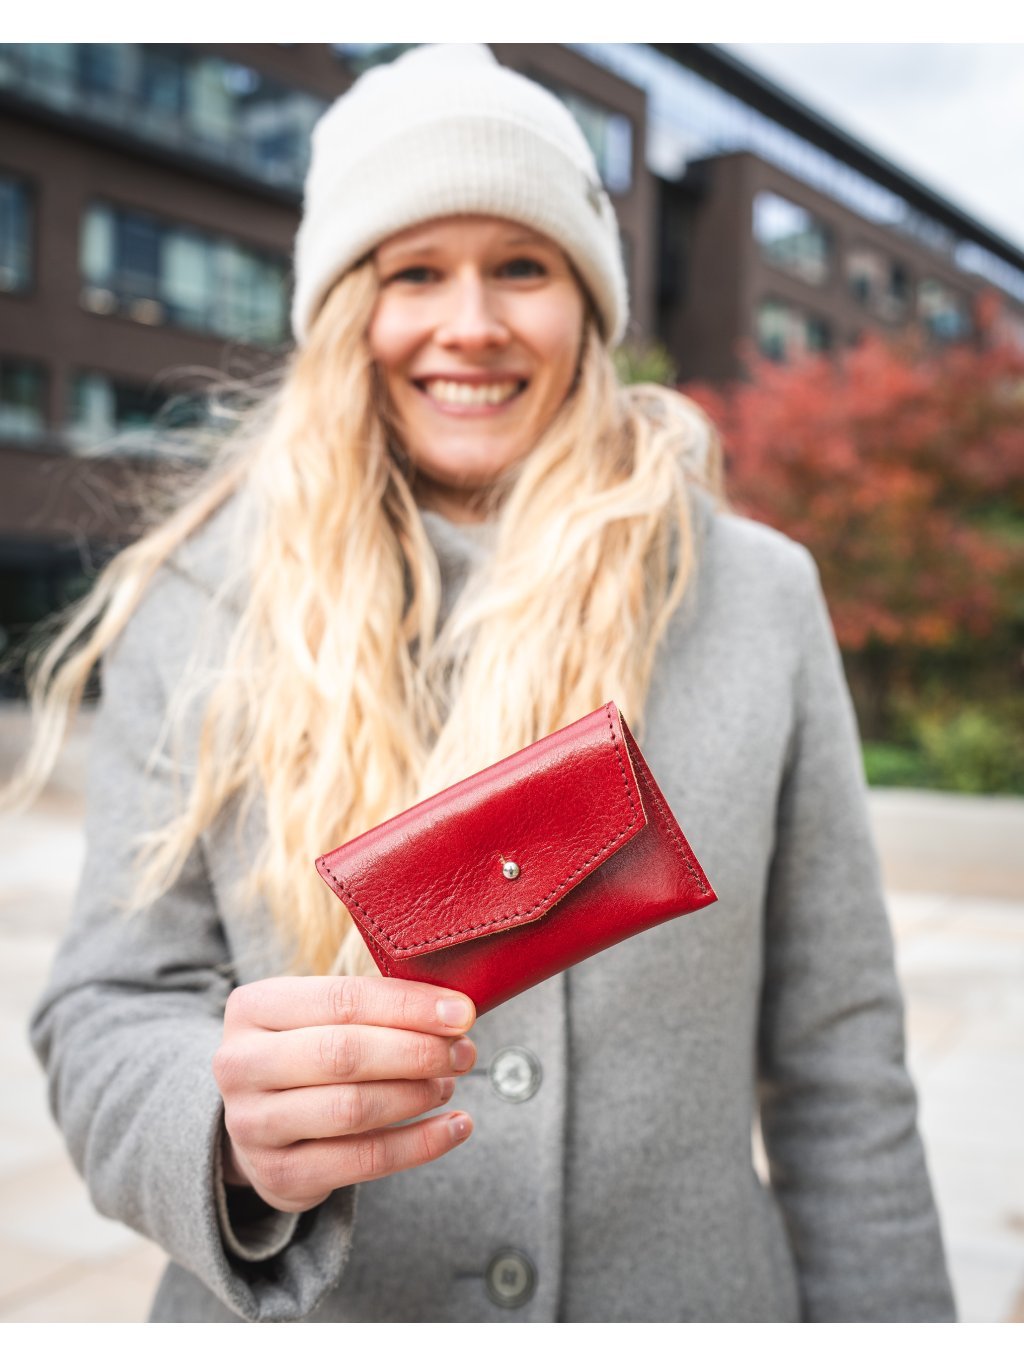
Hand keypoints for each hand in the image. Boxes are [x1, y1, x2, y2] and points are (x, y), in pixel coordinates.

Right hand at [213, 975, 475, 1213]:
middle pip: (344, 1054)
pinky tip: (455, 1127)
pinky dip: (420, 1144)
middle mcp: (241, 1064)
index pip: (342, 998)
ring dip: (416, 1095)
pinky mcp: (279, 1175)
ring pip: (352, 1109)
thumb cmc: (307, 1049)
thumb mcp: (320, 1014)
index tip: (461, 1012)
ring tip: (449, 1084)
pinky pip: (364, 1161)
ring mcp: (252, 1125)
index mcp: (252, 1007)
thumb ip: (375, 1005)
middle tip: (463, 1052)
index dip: (408, 1005)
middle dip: (417, 1051)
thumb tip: (455, 1009)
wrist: (260, 1120)